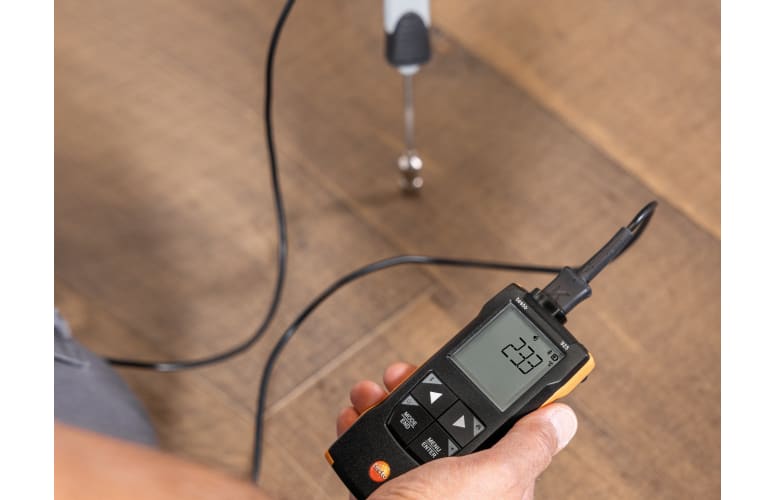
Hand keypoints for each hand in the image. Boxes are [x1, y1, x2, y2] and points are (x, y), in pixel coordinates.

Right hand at [337, 362, 577, 499]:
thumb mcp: (487, 479)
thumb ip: (525, 448)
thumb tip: (563, 418)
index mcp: (496, 482)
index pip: (498, 421)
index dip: (481, 388)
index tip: (465, 365)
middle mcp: (461, 483)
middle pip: (447, 415)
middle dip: (420, 389)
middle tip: (402, 376)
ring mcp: (423, 484)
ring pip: (408, 425)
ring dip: (384, 401)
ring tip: (371, 395)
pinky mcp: (389, 485)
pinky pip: (377, 445)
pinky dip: (363, 426)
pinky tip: (356, 417)